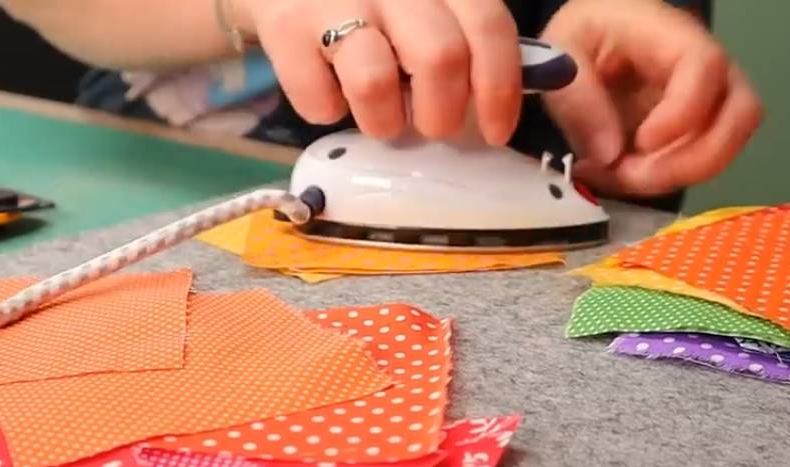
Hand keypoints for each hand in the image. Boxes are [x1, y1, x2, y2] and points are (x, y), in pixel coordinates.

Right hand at [237, 0, 523, 143]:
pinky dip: (326, 110)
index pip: (488, 25)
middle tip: (431, 126)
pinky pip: (318, 97)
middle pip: (440, 57)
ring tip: (378, 118)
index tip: (497, 131)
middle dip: (442, 113)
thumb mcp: (422, 3)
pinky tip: (328, 93)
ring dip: (384, 121)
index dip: (499, 87)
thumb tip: (505, 102)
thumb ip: (463, 38)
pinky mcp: (283, 23)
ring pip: (376, 81)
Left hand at [541, 0, 762, 195]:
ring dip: (672, 177)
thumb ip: (576, 97)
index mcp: (671, 33)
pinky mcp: (698, 131)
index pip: (707, 67)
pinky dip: (661, 181)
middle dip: (691, 162)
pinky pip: (698, 164)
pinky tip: (618, 174)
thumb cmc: (582, 37)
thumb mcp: (561, 51)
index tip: (641, 143)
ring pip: (724, 148)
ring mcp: (709, 101)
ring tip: (615, 175)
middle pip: (742, 114)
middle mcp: (707, 67)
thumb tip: (609, 154)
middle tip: (629, 175)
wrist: (591, 42)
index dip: (683, 113)